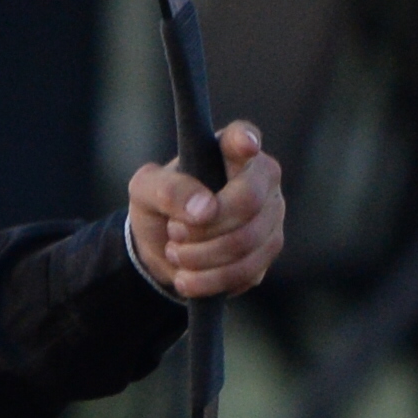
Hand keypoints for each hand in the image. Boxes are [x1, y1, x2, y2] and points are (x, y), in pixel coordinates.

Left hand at [127, 121, 284, 299]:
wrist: (163, 249)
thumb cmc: (160, 207)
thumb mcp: (145, 191)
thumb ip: (168, 190)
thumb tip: (204, 208)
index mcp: (230, 152)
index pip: (243, 137)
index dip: (246, 141)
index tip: (244, 147)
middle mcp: (262, 179)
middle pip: (248, 202)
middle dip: (203, 227)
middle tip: (174, 232)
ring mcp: (271, 217)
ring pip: (246, 242)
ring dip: (200, 256)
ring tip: (176, 253)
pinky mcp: (266, 254)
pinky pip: (245, 272)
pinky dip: (208, 280)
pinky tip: (187, 277)